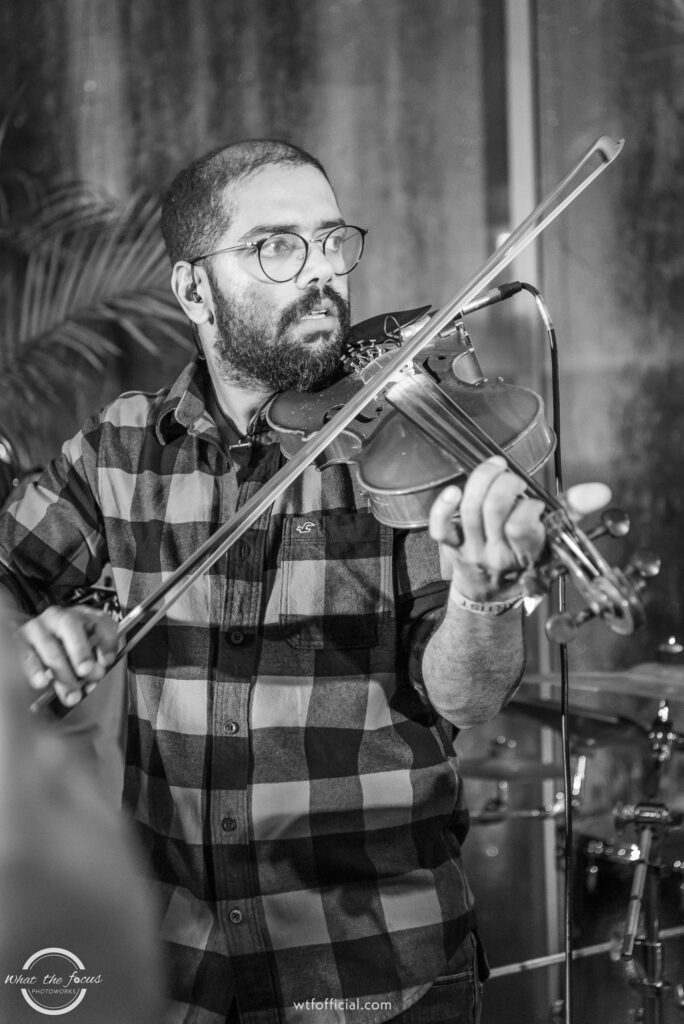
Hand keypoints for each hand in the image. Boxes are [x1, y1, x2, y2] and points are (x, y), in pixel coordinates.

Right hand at [17, 605, 118, 705]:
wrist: (28, 645)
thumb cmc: (64, 652)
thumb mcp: (85, 654)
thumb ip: (94, 662)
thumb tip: (96, 678)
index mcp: (82, 617)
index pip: (99, 620)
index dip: (105, 640)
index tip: (107, 661)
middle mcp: (59, 617)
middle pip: (70, 625)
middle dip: (80, 650)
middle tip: (86, 672)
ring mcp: (37, 627)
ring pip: (49, 644)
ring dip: (62, 671)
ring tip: (71, 693)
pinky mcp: (18, 641)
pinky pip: (26, 654)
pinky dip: (35, 670)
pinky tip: (42, 682)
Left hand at [428, 456, 610, 601]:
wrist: (491, 594)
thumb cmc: (525, 558)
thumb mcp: (554, 539)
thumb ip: (574, 510)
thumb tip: (602, 490)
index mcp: (526, 554)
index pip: (522, 526)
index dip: (527, 505)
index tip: (532, 501)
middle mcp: (497, 553)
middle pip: (494, 510)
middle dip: (504, 483)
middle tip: (512, 478)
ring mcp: (471, 549)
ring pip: (470, 509)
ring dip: (481, 480)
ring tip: (494, 468)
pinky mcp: (450, 545)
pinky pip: (440, 527)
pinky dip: (443, 506)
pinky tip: (453, 490)